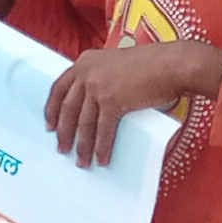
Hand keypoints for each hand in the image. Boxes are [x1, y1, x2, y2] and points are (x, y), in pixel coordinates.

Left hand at [44, 39, 221, 166]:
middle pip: (68, 108)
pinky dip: (101, 146)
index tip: (49, 126)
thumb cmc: (151, 64)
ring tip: (81, 160)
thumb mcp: (115, 63)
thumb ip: (100, 77)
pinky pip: (103, 129)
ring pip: (84, 122)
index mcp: (84, 62)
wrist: (172, 64)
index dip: (52, 109)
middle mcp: (86, 73)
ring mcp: (98, 87)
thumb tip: (92, 104)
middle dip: (64, 132)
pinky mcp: (113, 101)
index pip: (59, 88)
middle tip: (62, 148)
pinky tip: (101, 158)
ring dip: (82, 145)